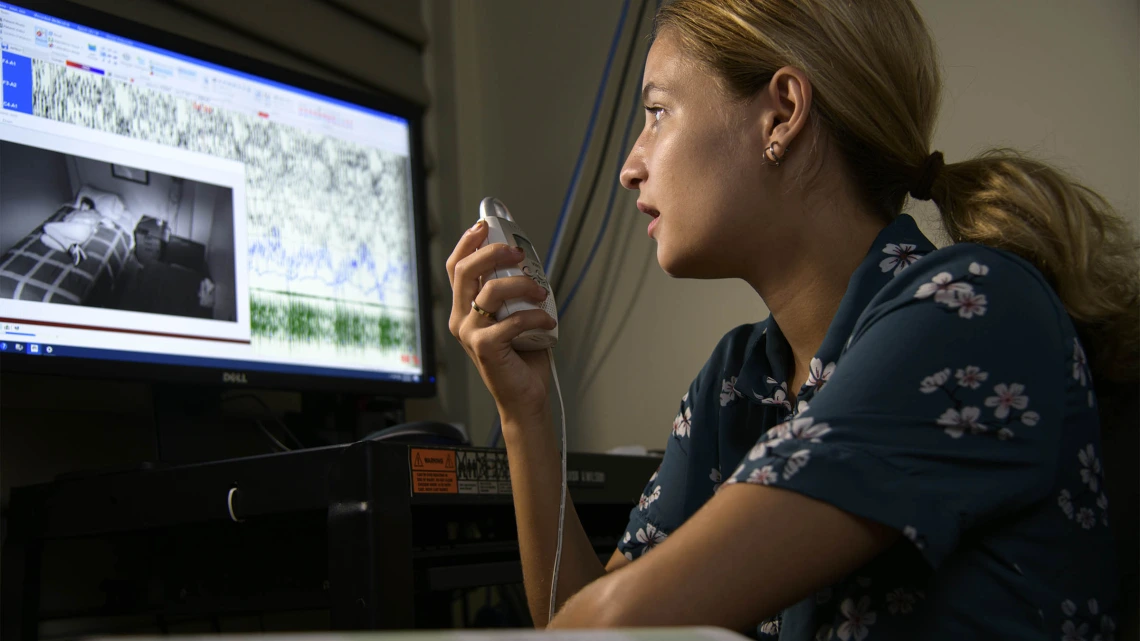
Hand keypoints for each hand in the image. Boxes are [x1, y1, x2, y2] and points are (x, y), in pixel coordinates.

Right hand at [447, 219, 557, 421]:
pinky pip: (512, 320)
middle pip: (465, 271)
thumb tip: (526, 258)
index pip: (455, 267)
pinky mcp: (484, 347)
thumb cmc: (521, 357)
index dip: (467, 242)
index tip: (485, 225)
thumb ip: (512, 292)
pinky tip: (548, 319)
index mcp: (464, 309)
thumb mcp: (514, 316)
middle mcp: (459, 319)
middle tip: (518, 252)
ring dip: (522, 284)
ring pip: (491, 291)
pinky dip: (535, 315)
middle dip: (493, 252)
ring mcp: (469, 333)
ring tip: (541, 291)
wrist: (524, 397)